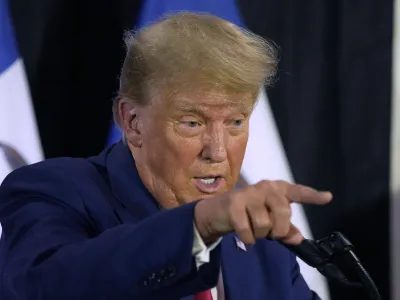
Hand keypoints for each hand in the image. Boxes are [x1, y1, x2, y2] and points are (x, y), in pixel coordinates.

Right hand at [194, 180, 331, 244]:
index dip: (313, 196)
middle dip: (278, 230)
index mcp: (278, 189)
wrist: (219, 211)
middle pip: (283, 213)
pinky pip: (248, 231)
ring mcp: (249, 193)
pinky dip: (248, 239)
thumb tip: (297, 239)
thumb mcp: (270, 221)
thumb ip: (286, 230)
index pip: (298, 192)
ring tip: (254, 229)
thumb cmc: (249, 214)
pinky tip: (244, 234)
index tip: (328, 197)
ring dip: (260, 235)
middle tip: (271, 233)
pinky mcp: (234, 204)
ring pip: (264, 224)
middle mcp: (266, 187)